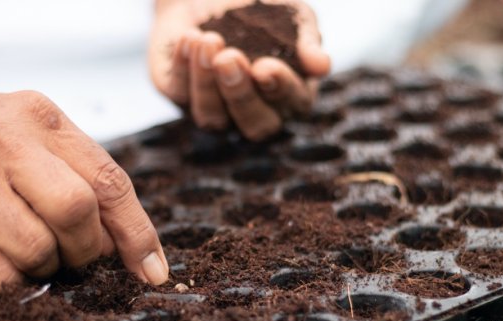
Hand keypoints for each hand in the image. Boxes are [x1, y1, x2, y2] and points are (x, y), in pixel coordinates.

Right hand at [0, 78, 168, 293]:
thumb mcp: (30, 132)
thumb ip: (80, 174)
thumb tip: (122, 242)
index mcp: (40, 118)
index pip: (109, 180)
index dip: (138, 233)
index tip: (153, 270)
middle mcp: (3, 143)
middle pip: (76, 212)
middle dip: (88, 250)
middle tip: (79, 256)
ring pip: (37, 250)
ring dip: (46, 266)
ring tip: (32, 249)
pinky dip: (14, 281)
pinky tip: (5, 263)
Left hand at [150, 0, 330, 140]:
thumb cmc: (260, 8)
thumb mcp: (291, 15)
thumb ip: (307, 38)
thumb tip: (322, 66)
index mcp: (288, 95)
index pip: (291, 105)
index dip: (279, 89)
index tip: (265, 65)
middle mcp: (252, 111)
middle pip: (254, 127)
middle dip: (240, 95)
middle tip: (229, 59)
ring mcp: (214, 109)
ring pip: (211, 119)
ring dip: (207, 83)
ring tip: (207, 41)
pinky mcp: (179, 95)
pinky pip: (179, 94)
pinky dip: (183, 66)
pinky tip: (189, 38)